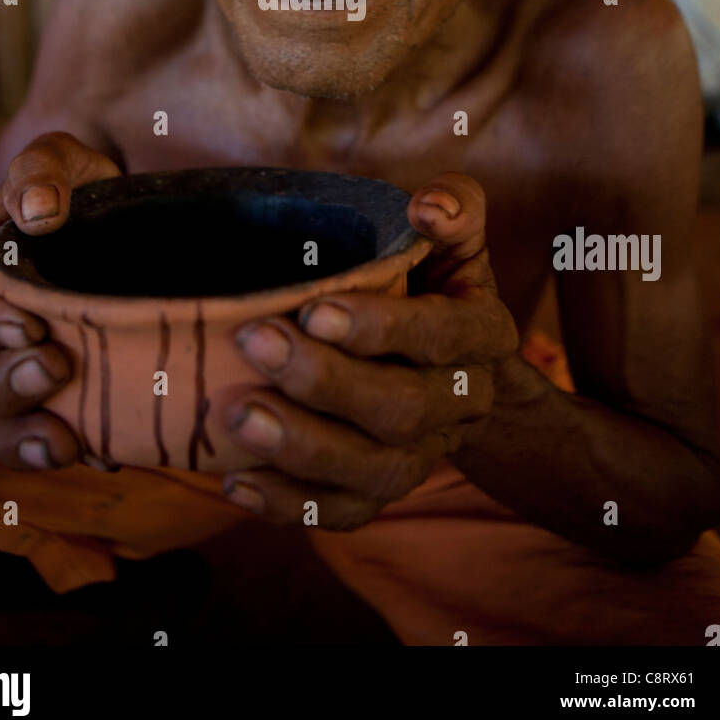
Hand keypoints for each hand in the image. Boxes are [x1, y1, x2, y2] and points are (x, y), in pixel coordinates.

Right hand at [0, 133, 121, 470]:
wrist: (133, 219)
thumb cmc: (85, 186)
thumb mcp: (64, 161)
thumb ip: (42, 171)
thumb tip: (36, 210)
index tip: (28, 327)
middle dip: (4, 382)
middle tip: (52, 374)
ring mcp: (21, 364)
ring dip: (20, 437)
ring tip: (65, 448)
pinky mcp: (62, 395)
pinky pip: (44, 434)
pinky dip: (68, 448)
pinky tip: (105, 457)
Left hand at [222, 171, 518, 527]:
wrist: (453, 365)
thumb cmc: (434, 282)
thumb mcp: (454, 240)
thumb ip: (454, 209)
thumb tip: (427, 206)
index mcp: (482, 335)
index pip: (439, 335)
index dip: (380, 328)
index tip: (314, 308)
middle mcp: (462, 403)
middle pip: (402, 409)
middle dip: (325, 382)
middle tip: (256, 342)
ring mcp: (425, 456)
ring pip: (375, 471)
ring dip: (303, 448)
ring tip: (238, 416)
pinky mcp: (385, 491)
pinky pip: (344, 513)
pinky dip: (290, 504)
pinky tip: (237, 482)